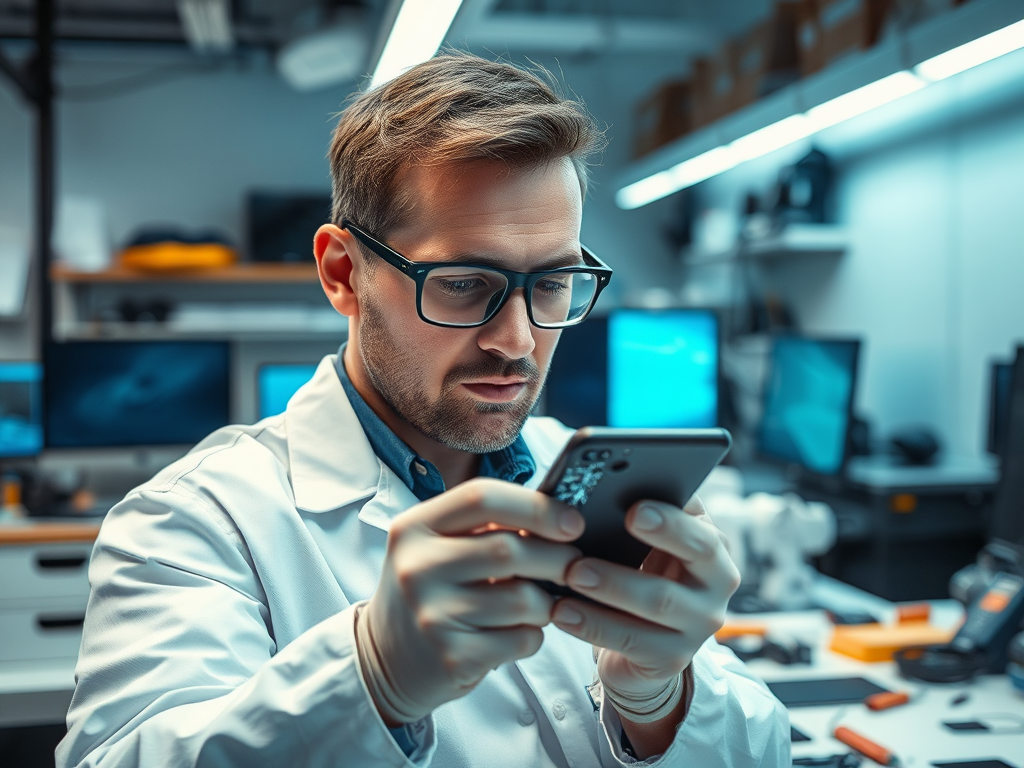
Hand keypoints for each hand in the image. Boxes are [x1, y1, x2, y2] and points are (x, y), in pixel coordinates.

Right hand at [355, 478, 583, 725]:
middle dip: (556, 557)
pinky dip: (534, 635)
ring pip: (523, 599)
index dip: (536, 506)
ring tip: (541, 603)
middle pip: (508, 549)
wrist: (385, 659)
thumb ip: (485, 526)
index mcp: (415, 526)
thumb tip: (560, 516)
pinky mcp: (451, 657)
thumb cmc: (430, 592)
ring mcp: (432, 615)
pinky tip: (519, 632)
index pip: (482, 497)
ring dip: (548, 602)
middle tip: (573, 564)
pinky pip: (521, 639)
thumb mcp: (437, 546)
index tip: (573, 522)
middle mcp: (417, 567)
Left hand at [551, 495, 739, 722]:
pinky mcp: (671, 658)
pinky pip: (630, 641)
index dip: (670, 523)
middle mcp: (715, 590)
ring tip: (570, 577)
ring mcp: (697, 628)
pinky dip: (593, 625)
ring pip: (656, 605)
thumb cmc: (644, 573)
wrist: (646, 640)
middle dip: (629, 565)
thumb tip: (614, 483)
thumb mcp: (651, 544)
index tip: (633, 511)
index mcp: (714, 550)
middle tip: (583, 559)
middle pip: (679, 576)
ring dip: (609, 590)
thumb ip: (645, 514)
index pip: (702, 535)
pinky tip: (562, 613)